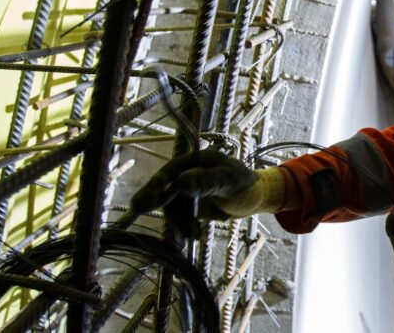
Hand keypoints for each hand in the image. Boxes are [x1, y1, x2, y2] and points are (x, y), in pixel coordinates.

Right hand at [130, 148, 282, 236]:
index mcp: (196, 159)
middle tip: (138, 209)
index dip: (158, 186)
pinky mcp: (189, 201)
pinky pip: (178, 213)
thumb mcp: (228, 182)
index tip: (143, 201)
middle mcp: (188, 170)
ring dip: (178, 220)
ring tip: (194, 234)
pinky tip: (195, 234)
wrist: (255, 198)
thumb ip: (206, 182)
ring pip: (171, 204)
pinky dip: (183, 225)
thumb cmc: (245, 185)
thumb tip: (180, 182)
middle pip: (165, 187)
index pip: (171, 172)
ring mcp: (187, 186)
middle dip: (158, 202)